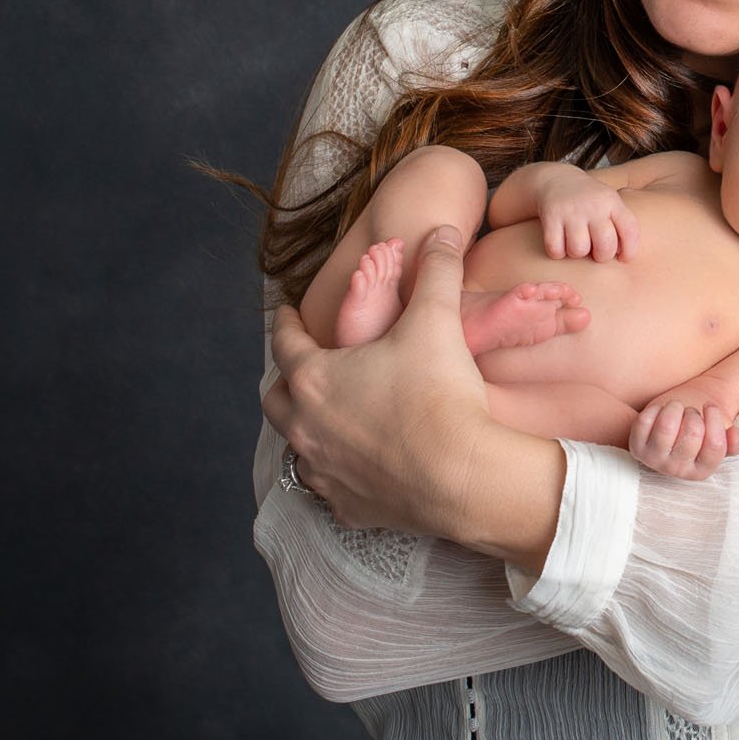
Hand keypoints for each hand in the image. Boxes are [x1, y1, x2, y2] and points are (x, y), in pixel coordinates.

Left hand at [262, 225, 563, 565]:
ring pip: (297, 446)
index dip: (285, 322)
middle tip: (303, 367)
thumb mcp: (436, 319)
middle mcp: (306, 427)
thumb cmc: (439, 393)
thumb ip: (437, 270)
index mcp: (315, 378)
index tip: (286, 312)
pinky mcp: (349, 507)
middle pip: (276, 399)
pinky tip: (353, 467)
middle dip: (286, 379)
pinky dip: (335, 472)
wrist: (462, 475)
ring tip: (327, 417)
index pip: (284, 342)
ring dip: (306, 428)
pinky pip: (328, 487)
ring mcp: (324, 472)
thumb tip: (443, 232)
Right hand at [536, 168, 639, 260]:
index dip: (630, 250)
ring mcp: (572, 211)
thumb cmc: (589, 201)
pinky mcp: (551, 216)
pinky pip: (556, 249)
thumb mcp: (609, 203)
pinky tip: (560, 242)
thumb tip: (624, 256)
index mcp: (612, 202)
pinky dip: (557, 252)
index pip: (630, 230)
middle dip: (601, 256)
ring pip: (578, 250)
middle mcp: (594, 206)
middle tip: (595, 250)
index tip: (623, 258)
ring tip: (575, 242)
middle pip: (605, 246)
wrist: (556, 179)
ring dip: (576, 253)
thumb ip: (621, 225)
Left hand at [629, 397, 738, 479]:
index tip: (710, 406)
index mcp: (702, 471)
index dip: (715, 419)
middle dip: (694, 413)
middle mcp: (678, 471)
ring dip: (674, 408)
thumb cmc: (700, 427)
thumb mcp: (721, 435)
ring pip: (667, 427)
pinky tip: (660, 411)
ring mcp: (655, 461)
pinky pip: (645, 422)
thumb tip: (734, 437)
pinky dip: (654, 409)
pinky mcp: (637, 448)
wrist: (672, 426)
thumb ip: (734, 441)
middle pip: (693, 433)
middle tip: (690, 412)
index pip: (715, 446)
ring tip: (677, 408)